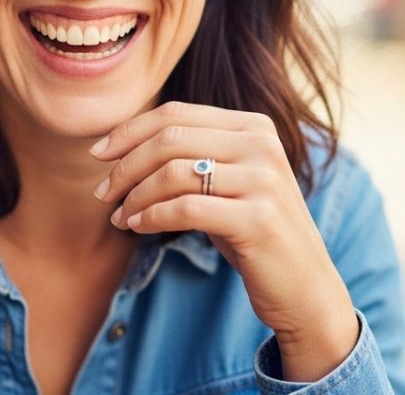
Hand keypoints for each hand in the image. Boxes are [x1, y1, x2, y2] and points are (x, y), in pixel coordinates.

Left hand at [90, 101, 357, 380]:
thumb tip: (120, 144)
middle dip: (125, 166)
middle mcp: (262, 145)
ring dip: (135, 196)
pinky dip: (152, 216)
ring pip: (173, 173)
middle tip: (102, 193)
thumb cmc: (253, 232)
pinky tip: (139, 227)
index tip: (98, 154)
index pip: (176, 114)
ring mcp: (264, 180)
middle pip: (169, 139)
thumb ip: (192, 154)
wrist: (306, 289)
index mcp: (254, 126)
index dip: (129, 131)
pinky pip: (185, 208)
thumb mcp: (227, 181)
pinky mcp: (259, 219)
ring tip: (120, 216)